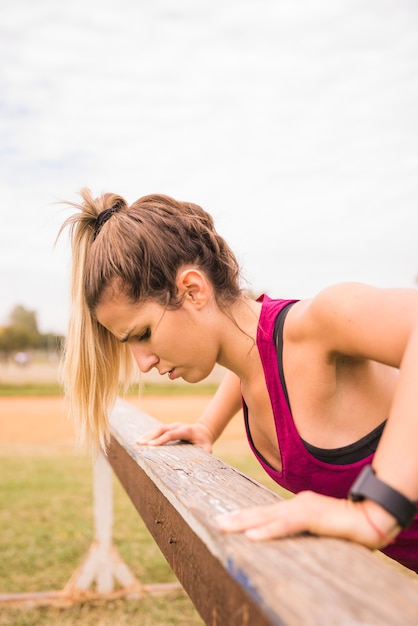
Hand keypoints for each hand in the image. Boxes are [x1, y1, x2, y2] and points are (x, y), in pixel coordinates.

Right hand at [137, 421, 214, 452]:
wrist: (204, 431)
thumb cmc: (204, 443)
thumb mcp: (207, 449)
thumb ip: (204, 455)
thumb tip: (199, 465)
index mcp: (187, 430)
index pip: (171, 434)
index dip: (161, 439)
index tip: (151, 445)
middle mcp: (178, 426)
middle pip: (162, 429)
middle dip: (150, 436)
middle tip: (140, 444)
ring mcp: (173, 426)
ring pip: (158, 428)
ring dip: (148, 435)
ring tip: (137, 442)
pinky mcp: (169, 428)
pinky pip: (158, 430)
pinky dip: (150, 435)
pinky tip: (142, 441)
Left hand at [216, 491, 399, 549]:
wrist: (372, 518)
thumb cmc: (348, 526)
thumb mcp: (320, 527)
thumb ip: (304, 528)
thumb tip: (290, 535)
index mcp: (299, 505)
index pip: (268, 511)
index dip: (247, 515)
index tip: (228, 518)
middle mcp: (298, 503)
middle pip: (262, 511)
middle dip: (238, 517)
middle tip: (216, 522)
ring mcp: (304, 507)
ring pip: (268, 515)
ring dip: (244, 522)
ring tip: (224, 526)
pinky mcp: (312, 516)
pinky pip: (286, 525)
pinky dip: (268, 530)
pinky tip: (252, 536)